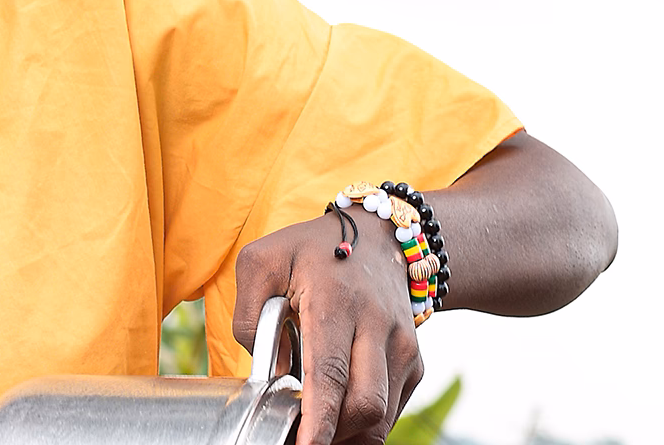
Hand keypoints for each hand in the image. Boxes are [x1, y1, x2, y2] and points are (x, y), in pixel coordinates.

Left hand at [232, 209, 422, 444]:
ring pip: (383, 415)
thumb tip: (271, 373)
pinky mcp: (415, 362)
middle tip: (299, 436)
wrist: (381, 237)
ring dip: (348, 431)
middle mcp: (378, 327)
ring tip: (316, 423)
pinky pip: (392, 409)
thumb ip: (249, 317)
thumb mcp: (260, 262)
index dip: (319, 420)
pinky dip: (364, 421)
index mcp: (335, 303)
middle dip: (334, 433)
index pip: (330, 374)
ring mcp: (403, 347)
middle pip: (366, 406)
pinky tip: (338, 408)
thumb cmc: (311, 250)